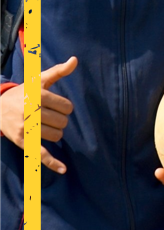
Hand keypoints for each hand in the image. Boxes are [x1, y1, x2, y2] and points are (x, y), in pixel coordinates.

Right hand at [0, 57, 76, 173]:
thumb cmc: (24, 93)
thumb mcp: (39, 80)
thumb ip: (58, 71)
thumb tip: (75, 60)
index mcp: (37, 96)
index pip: (67, 107)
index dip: (64, 107)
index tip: (54, 105)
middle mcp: (31, 112)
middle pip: (63, 122)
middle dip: (59, 119)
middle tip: (47, 115)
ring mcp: (26, 128)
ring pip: (57, 135)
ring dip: (55, 132)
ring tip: (42, 124)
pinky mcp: (22, 142)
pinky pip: (40, 154)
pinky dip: (52, 163)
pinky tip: (64, 169)